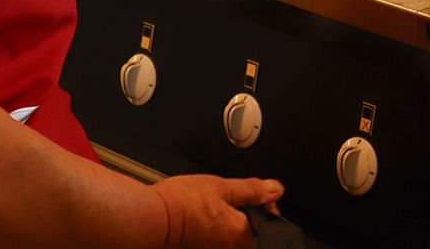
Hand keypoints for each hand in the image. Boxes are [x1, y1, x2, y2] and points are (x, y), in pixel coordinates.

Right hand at [154, 176, 284, 248]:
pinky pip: (220, 237)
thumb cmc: (184, 204)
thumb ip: (252, 190)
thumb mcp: (223, 187)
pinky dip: (217, 225)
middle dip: (248, 214)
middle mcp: (232, 248)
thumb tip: (274, 189)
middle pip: (252, 232)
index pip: (271, 226)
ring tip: (215, 205)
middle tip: (233, 197)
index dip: (267, 207)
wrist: (155, 217)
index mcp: (243, 234)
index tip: (258, 195)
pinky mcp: (203, 247)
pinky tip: (205, 214)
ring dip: (231, 219)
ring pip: (235, 234)